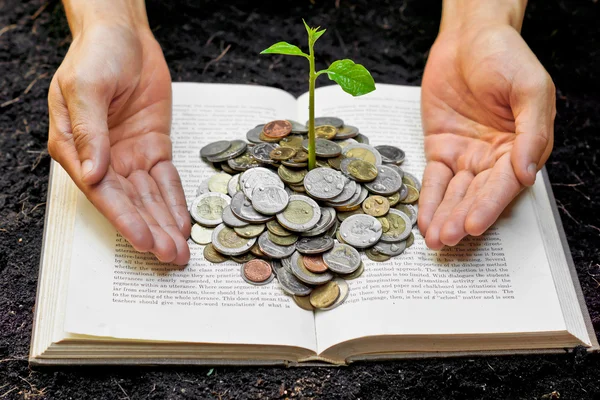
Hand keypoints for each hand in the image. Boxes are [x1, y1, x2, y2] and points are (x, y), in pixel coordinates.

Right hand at [48, 21, 190, 264]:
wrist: (123, 35)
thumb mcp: (86, 88)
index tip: (144, 240)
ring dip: (165, 224)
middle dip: (152, 231)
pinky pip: (166, 180)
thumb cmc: (96, 54)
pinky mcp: (153, 147)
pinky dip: (175, 202)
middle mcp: (103, 159)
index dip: (125, 219)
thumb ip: (90, 131)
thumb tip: (94, 173)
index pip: (103, 194)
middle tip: (171, 257)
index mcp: (77, 149)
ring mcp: (130, 155)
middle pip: (130, 203)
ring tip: (180, 252)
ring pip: (150, 198)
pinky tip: (183, 223)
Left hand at [419, 20, 554, 249]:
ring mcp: (465, 155)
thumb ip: (532, 133)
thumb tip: (526, 174)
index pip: (505, 186)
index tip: (474, 226)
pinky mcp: (440, 148)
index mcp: (521, 148)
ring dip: (444, 216)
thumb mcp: (530, 89)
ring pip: (454, 193)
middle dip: (461, 218)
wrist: (469, 37)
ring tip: (434, 239)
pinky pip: (433, 178)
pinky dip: (428, 198)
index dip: (489, 206)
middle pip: (477, 195)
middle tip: (446, 239)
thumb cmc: (506, 57)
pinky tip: (423, 219)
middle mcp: (493, 158)